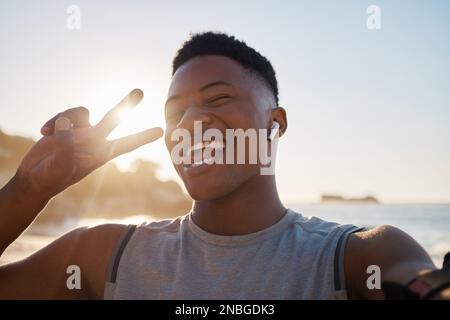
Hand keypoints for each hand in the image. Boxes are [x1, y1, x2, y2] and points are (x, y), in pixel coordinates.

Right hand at [16, 89, 162, 198]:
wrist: (34, 178)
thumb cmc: (49, 179)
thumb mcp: (58, 169)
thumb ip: (64, 148)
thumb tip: (66, 125)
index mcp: (99, 155)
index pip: (125, 145)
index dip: (142, 137)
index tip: (160, 131)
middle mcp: (94, 140)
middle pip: (114, 118)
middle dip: (126, 104)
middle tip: (140, 90)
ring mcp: (80, 132)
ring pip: (81, 112)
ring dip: (64, 117)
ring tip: (48, 133)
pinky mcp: (66, 126)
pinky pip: (65, 114)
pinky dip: (54, 120)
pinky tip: (43, 131)